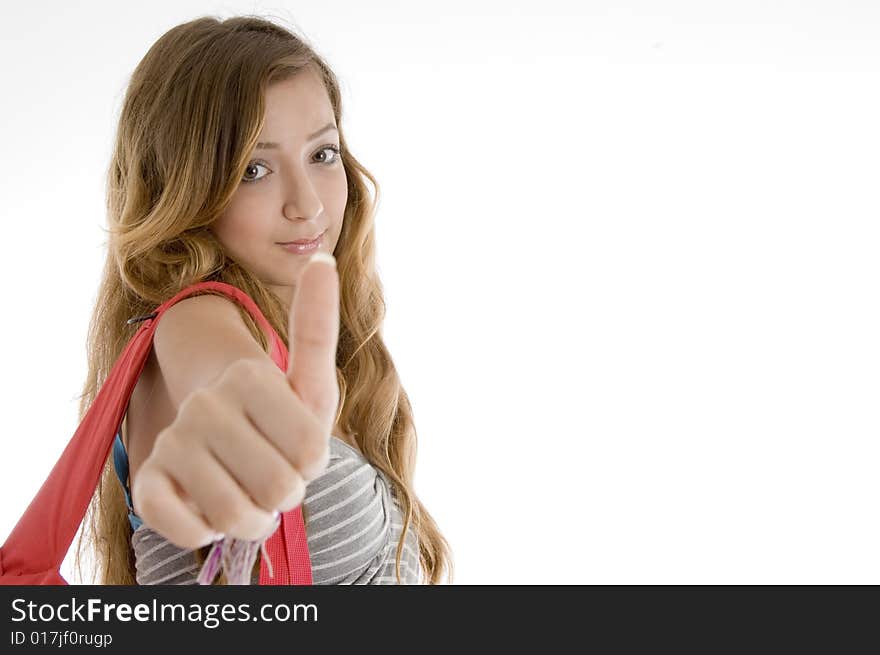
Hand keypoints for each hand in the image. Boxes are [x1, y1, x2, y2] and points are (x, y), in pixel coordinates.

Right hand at [132, 254, 339, 548]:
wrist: (222, 445)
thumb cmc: (280, 419)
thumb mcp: (311, 382)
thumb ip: (316, 326)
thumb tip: (323, 259)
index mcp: (250, 375)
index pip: (311, 454)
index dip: (313, 463)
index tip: (300, 447)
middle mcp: (206, 403)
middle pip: (279, 488)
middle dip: (286, 493)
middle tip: (272, 472)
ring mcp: (173, 442)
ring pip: (237, 516)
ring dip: (253, 518)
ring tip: (247, 492)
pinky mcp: (148, 484)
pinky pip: (188, 530)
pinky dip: (209, 531)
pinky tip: (208, 507)